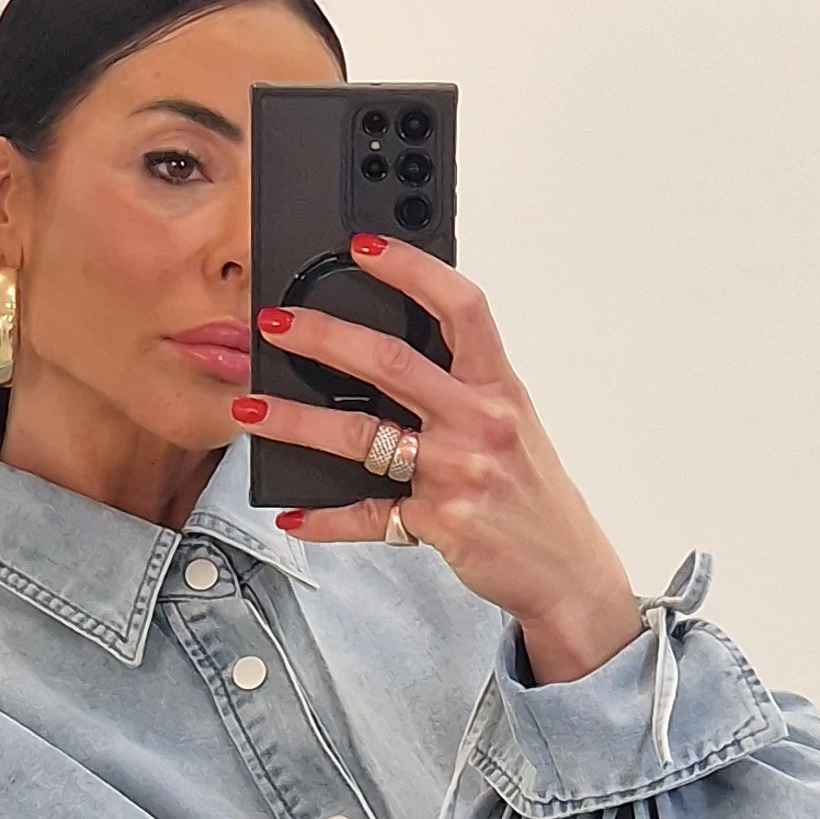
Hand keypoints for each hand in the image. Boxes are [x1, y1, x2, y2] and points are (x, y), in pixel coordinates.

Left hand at [230, 237, 647, 686]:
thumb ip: (462, 387)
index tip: (362, 246)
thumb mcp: (511, 425)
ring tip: (251, 411)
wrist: (568, 572)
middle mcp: (480, 422)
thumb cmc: (531, 494)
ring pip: (361, 436)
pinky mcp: (440, 524)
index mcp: (499, 387)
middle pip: (392, 362)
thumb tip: (389, 352)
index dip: (412, 268)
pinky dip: (325, 519)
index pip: (461, 306)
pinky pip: (368, 515)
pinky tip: (293, 515)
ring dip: (296, 422)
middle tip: (275, 323)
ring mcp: (459, 473)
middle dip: (323, 337)